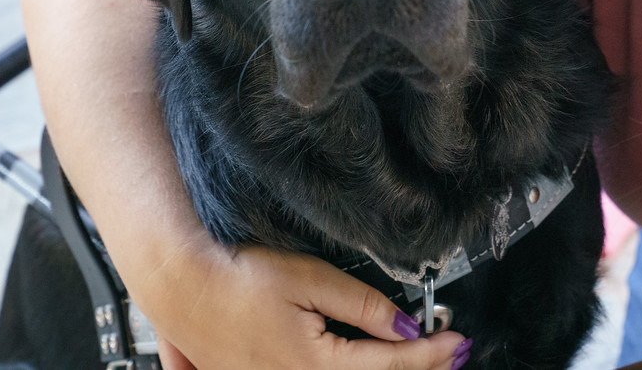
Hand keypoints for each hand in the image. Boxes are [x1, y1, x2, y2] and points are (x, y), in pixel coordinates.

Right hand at [136, 237, 470, 369]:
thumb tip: (406, 325)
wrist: (182, 289)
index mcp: (315, 365)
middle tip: (453, 354)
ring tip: (424, 362)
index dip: (430, 354)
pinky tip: (371, 362)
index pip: (389, 363)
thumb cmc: (240, 279)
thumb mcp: (310, 280)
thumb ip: (363, 306)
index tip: (459, 342)